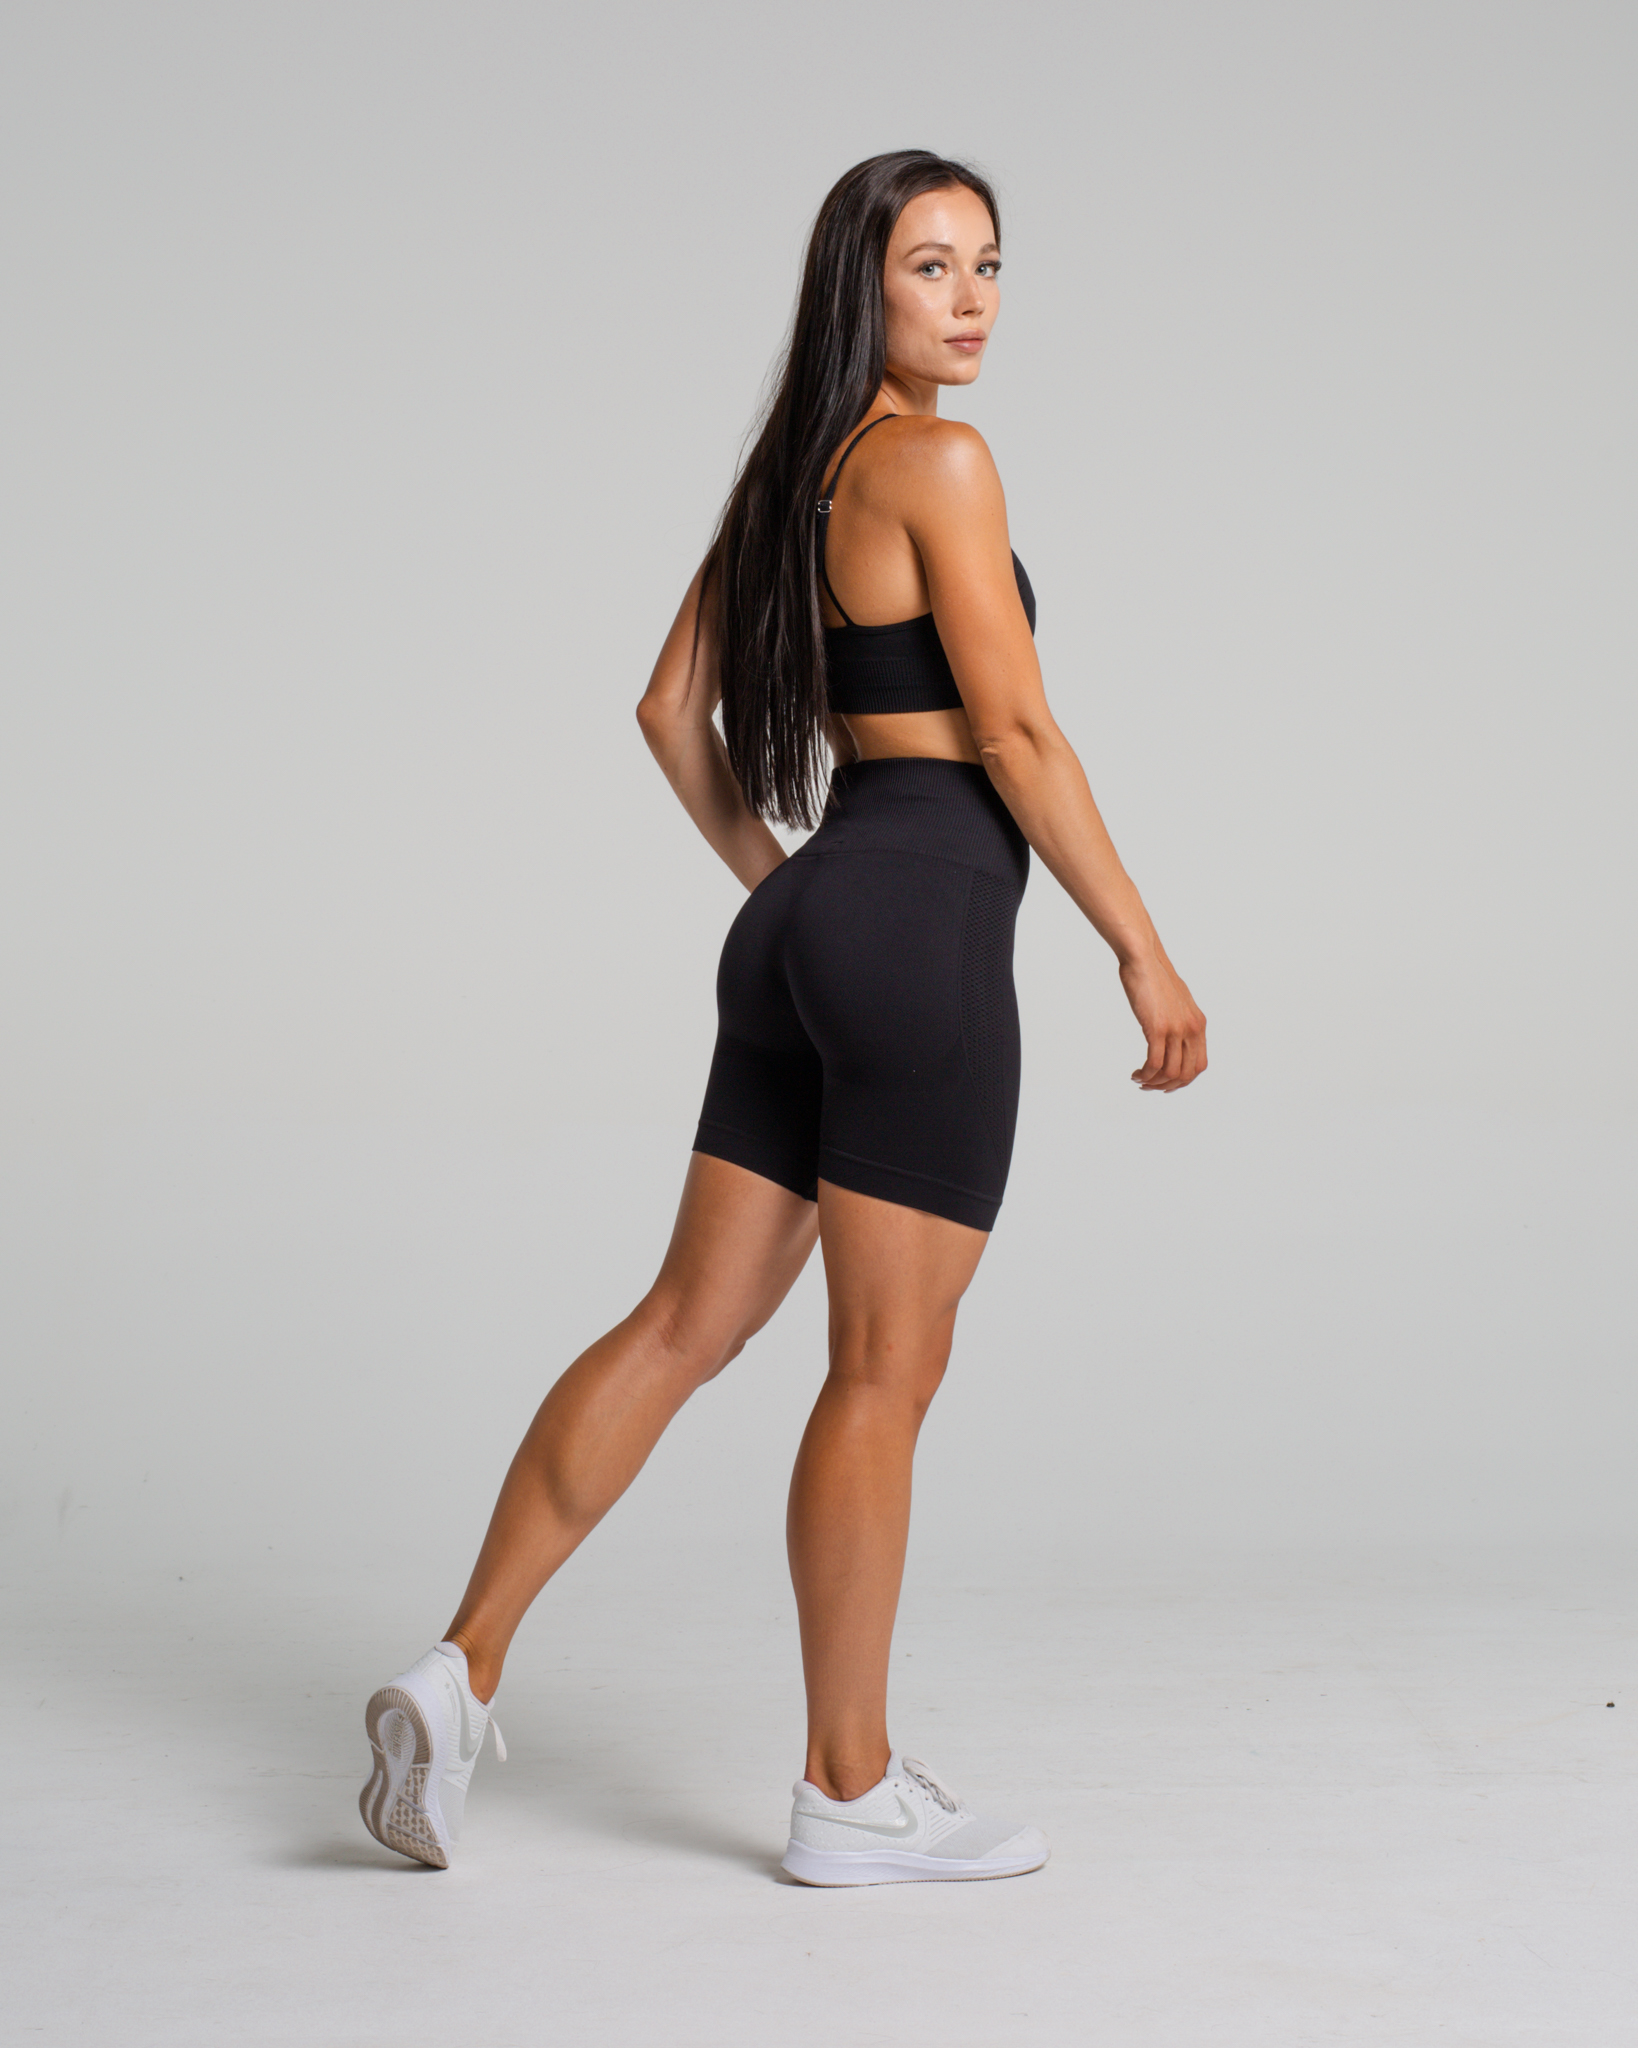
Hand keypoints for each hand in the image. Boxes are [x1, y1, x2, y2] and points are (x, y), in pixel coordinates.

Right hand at [1119, 949, 1206, 1092]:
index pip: (1199, 1065)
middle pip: (1187, 1073)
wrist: (1144, 958)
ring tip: (1139, 1080)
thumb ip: (1179, 1019)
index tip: (1165, 1082)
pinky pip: (1155, 1063)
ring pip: (1170, 1072)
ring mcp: (1176, 1029)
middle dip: (1167, 1086)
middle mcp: (1192, 1029)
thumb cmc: (1154, 977)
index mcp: (1199, 1024)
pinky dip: (1145, 1074)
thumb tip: (1172, 1034)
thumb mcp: (1176, 1001)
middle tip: (1149, 1086)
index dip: (1183, 1080)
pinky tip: (1136, 1073)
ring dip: (1153, 1082)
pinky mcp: (1158, 1028)